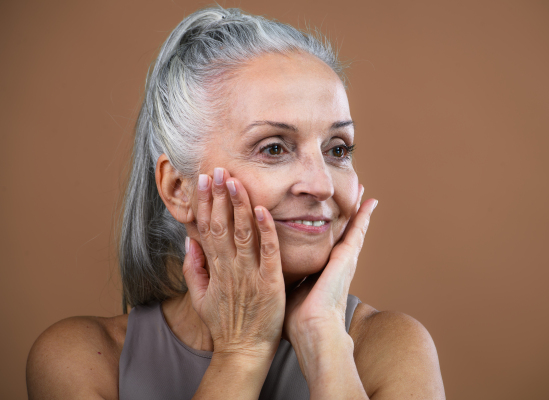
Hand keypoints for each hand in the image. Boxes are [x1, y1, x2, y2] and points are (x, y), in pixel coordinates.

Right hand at [182, 167, 285, 360]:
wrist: (245, 351)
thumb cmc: (225, 324)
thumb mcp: (200, 297)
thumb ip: (194, 268)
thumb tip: (188, 241)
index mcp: (214, 268)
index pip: (206, 228)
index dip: (204, 203)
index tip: (203, 181)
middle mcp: (229, 267)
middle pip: (221, 225)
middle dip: (218, 196)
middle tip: (217, 170)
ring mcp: (249, 274)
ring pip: (242, 233)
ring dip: (238, 205)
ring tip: (234, 181)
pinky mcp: (270, 282)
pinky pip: (268, 252)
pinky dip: (265, 230)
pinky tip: (262, 209)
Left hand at [283, 185, 377, 342]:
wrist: (312, 332)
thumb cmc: (298, 322)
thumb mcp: (287, 292)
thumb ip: (280, 281)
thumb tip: (263, 280)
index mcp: (322, 272)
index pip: (325, 245)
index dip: (328, 229)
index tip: (328, 215)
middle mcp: (335, 264)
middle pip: (342, 232)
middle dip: (347, 213)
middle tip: (354, 193)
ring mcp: (344, 260)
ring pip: (353, 228)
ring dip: (358, 209)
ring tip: (364, 190)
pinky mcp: (347, 258)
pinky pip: (358, 231)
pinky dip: (364, 216)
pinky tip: (370, 202)